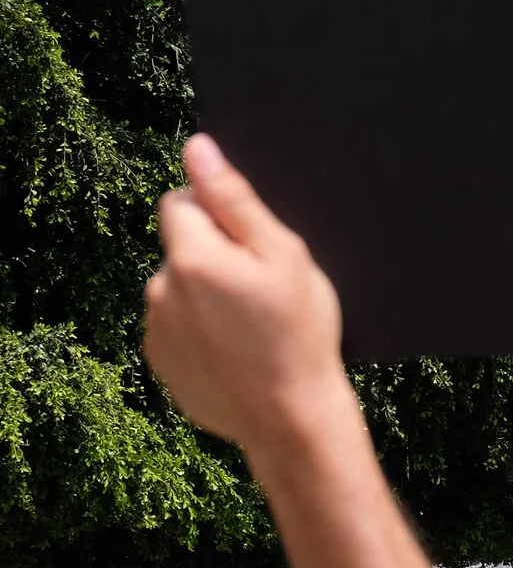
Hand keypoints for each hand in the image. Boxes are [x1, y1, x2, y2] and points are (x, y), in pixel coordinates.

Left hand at [145, 136, 355, 455]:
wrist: (291, 420)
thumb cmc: (299, 334)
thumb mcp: (285, 257)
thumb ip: (236, 200)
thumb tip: (197, 147)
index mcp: (191, 257)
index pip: (181, 201)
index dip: (220, 217)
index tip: (254, 249)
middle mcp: (160, 289)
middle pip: (180, 248)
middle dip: (213, 258)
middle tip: (262, 292)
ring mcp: (156, 329)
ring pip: (178, 290)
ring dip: (207, 297)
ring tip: (253, 329)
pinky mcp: (162, 362)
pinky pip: (177, 329)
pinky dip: (203, 334)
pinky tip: (239, 354)